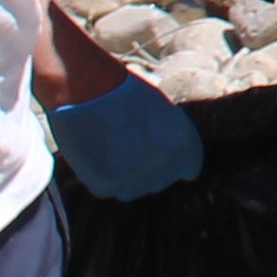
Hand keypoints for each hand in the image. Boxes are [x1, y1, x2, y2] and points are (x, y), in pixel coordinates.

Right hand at [46, 71, 205, 198]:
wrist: (86, 87)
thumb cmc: (122, 90)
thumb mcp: (161, 110)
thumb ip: (170, 140)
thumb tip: (168, 160)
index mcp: (185, 144)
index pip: (189, 168)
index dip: (172, 161)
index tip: (157, 152)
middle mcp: (164, 165)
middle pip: (158, 181)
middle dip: (145, 168)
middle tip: (124, 143)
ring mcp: (135, 179)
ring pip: (131, 190)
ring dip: (122, 175)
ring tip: (108, 146)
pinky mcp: (106, 186)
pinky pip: (105, 187)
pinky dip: (98, 175)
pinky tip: (93, 151)